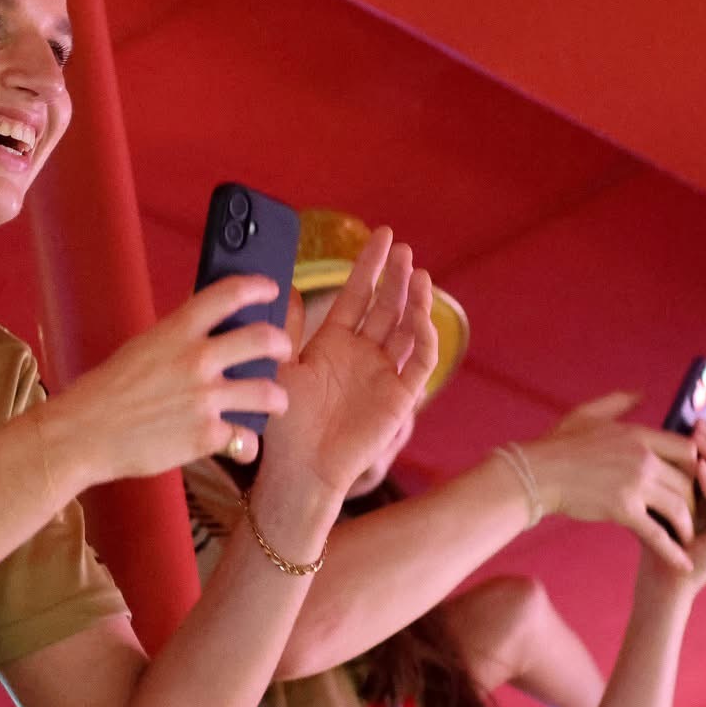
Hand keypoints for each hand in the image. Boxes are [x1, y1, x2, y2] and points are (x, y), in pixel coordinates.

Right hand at [45, 275, 291, 482]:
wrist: (83, 434)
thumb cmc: (105, 392)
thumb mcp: (142, 349)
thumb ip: (177, 339)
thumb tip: (207, 330)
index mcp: (176, 331)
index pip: (229, 293)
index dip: (258, 287)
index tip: (270, 289)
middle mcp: (196, 360)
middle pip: (264, 339)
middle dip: (282, 345)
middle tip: (282, 351)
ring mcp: (204, 399)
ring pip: (268, 393)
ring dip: (276, 398)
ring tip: (274, 402)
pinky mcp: (205, 436)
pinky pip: (246, 439)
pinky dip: (245, 445)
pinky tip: (239, 444)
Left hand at [262, 228, 435, 496]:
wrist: (300, 469)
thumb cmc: (285, 424)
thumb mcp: (280, 368)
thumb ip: (285, 330)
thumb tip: (284, 288)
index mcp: (334, 342)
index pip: (357, 295)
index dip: (370, 267)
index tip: (381, 237)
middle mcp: (363, 353)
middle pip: (386, 306)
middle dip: (396, 277)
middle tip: (402, 248)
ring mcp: (384, 373)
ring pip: (408, 329)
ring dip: (415, 302)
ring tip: (418, 274)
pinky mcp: (400, 397)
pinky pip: (420, 363)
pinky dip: (424, 338)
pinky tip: (421, 318)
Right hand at [522, 392, 699, 567]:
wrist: (533, 474)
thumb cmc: (556, 445)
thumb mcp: (588, 414)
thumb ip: (619, 402)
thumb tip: (642, 394)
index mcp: (639, 435)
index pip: (688, 450)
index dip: (699, 468)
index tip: (696, 481)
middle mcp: (643, 457)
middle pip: (689, 481)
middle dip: (696, 501)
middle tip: (696, 514)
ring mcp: (634, 484)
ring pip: (679, 507)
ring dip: (687, 526)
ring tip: (687, 537)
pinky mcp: (622, 509)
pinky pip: (657, 533)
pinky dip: (673, 550)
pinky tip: (683, 564)